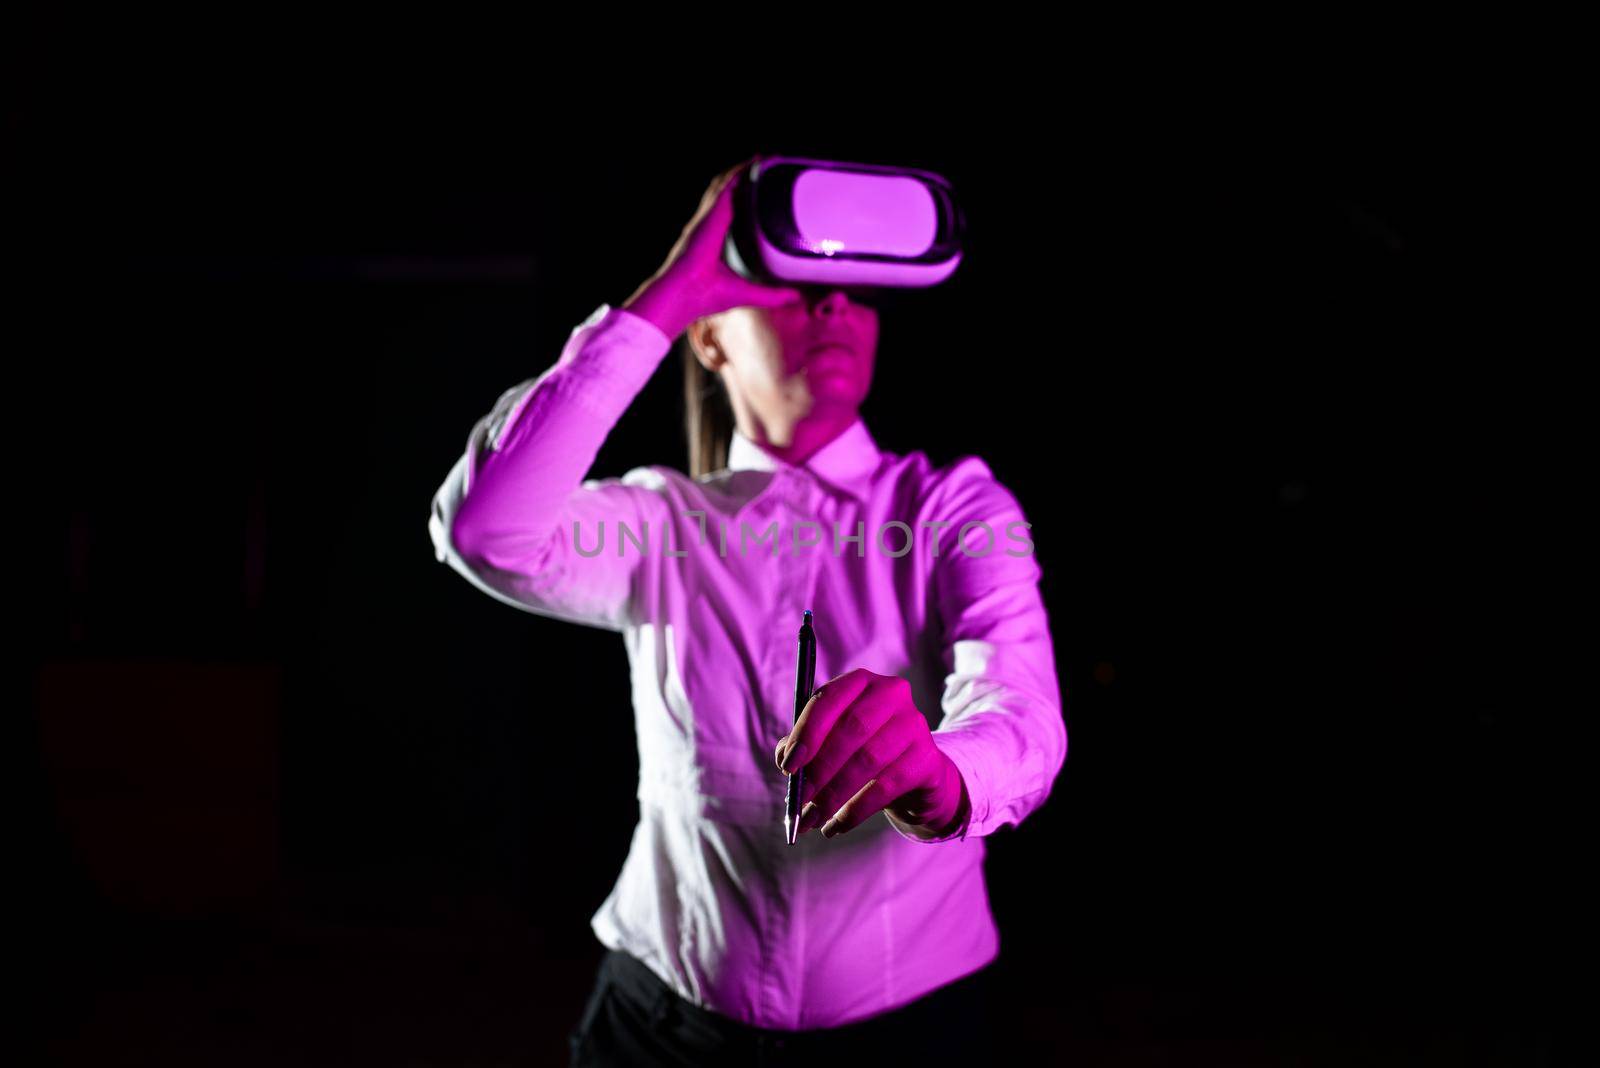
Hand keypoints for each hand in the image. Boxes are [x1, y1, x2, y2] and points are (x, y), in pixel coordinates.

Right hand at [622, 155, 802, 338]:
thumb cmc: (708, 296)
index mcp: (714, 241)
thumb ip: (773, 295)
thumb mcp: (749, 293)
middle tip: (763, 168)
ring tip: (761, 160)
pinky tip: (754, 162)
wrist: (686, 292)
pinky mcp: (713, 212)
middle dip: (744, 180)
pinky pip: (728, 185)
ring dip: (743, 171)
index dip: (741, 200)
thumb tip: (796, 296)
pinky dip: (741, 172)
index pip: (730, 214)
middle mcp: (710, 225)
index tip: (756, 191)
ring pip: (727, 185)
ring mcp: (710, 217)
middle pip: (728, 195)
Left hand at [773, 668, 968, 838]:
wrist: (912, 776)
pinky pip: (887, 786)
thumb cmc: (861, 752)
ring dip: (834, 794)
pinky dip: (855, 810)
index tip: (788, 767)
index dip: (806, 733)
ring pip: (868, 760)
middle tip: (800, 801)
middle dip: (820, 769)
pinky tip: (837, 826)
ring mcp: (914, 724)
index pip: (829, 699)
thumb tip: (786, 760)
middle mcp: (891, 694)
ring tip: (813, 818)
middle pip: (852, 729)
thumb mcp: (831, 742)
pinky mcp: (927, 758)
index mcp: (860, 682)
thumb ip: (804, 745)